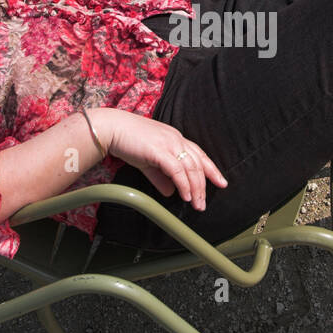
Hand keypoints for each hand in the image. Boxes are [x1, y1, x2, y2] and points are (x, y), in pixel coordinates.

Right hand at [90, 109, 226, 211]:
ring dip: (195, 188)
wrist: (112, 128)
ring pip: (190, 168)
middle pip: (198, 164)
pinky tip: (185, 196)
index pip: (199, 155)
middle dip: (204, 185)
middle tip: (203, 204)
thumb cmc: (128, 141)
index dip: (211, 169)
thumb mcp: (148, 162)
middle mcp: (176, 139)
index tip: (221, 182)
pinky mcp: (159, 150)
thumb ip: (160, 176)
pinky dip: (183, 184)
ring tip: (196, 204)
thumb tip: (171, 192)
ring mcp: (169, 143)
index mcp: (176, 138)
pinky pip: (177, 170)